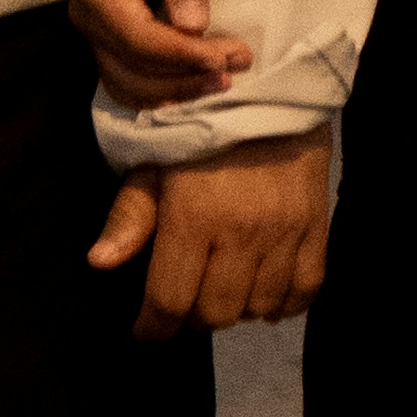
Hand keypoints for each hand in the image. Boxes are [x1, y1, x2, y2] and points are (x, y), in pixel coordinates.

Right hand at [70, 0, 254, 111]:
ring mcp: (92, 29)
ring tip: (222, 81)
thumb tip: (195, 28)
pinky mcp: (105, 35)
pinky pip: (124, 77)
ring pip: (127, 83)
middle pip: (133, 69)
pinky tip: (191, 85)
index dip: (185, 56)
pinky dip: (157, 89)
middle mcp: (86, 16)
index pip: (140, 41)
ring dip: (174, 89)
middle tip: (237, 67)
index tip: (229, 57)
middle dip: (186, 76)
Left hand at [88, 128, 333, 341]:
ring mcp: (284, 232)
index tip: (146, 330)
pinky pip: (305, 291)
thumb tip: (100, 262)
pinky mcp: (317, 227)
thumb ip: (129, 214)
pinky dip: (284, 304)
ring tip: (223, 288)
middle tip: (184, 300)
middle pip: (215, 314)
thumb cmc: (199, 124)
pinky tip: (265, 291)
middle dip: (192, 317)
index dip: (153, 327)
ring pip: (259, 308)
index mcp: (193, 216)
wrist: (270, 85)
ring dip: (237, 309)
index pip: (169, 300)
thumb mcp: (154, 161)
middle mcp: (241, 231)